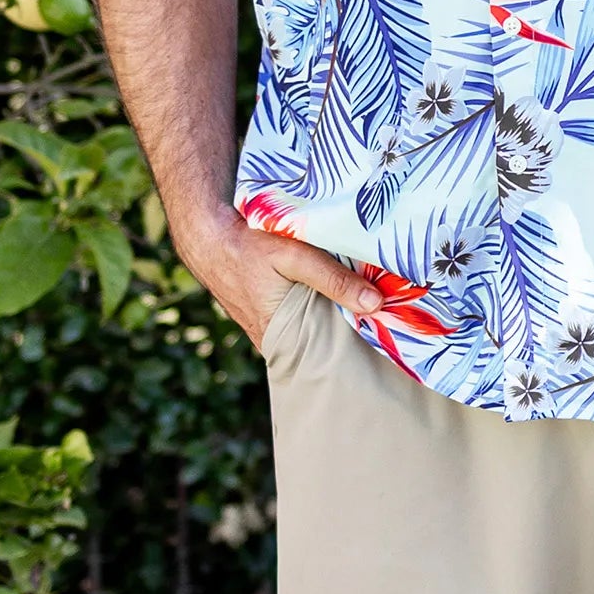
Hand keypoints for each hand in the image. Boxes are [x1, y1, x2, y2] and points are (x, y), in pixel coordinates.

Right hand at [183, 210, 383, 349]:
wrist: (208, 236)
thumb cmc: (247, 246)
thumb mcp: (293, 257)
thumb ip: (333, 279)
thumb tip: (376, 304)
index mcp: (280, 336)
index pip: (325, 357)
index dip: (353, 353)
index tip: (385, 346)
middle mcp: (272, 340)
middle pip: (318, 347)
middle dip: (346, 341)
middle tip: (383, 332)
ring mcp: (266, 329)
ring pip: (307, 334)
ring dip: (330, 325)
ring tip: (366, 317)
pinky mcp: (264, 316)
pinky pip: (295, 323)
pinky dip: (314, 314)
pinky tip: (336, 302)